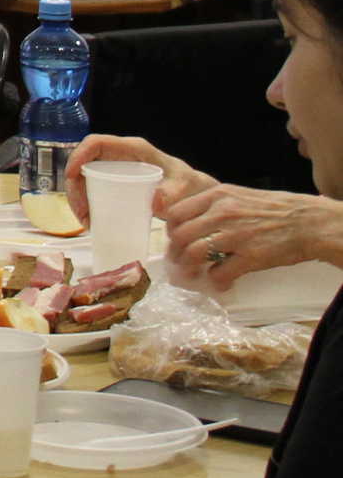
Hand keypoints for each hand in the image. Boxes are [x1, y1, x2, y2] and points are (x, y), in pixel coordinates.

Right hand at [64, 134, 216, 221]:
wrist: (194, 193)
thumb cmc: (188, 185)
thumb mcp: (182, 188)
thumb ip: (171, 194)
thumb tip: (154, 203)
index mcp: (132, 149)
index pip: (96, 143)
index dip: (78, 155)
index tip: (71, 177)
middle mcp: (119, 155)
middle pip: (84, 163)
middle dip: (75, 187)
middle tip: (82, 213)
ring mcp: (115, 168)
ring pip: (84, 177)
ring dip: (79, 198)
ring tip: (87, 222)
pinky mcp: (115, 181)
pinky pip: (92, 188)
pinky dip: (87, 204)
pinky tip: (92, 220)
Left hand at [161, 181, 342, 289]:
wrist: (307, 221)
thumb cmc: (274, 209)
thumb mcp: (238, 195)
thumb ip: (213, 205)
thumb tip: (190, 221)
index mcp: (216, 196)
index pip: (176, 213)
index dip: (170, 229)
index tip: (173, 239)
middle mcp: (221, 213)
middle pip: (180, 235)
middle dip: (174, 252)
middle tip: (178, 261)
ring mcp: (235, 235)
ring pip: (194, 254)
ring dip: (189, 268)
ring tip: (192, 274)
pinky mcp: (250, 256)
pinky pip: (221, 273)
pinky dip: (216, 281)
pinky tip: (221, 282)